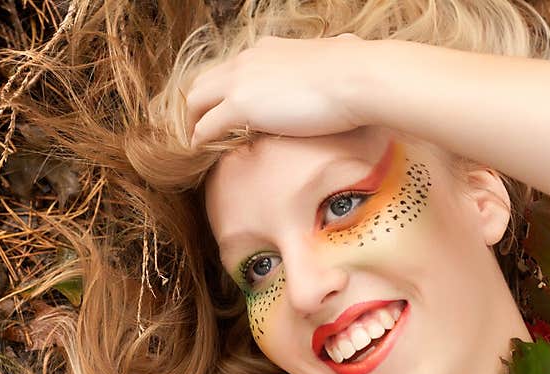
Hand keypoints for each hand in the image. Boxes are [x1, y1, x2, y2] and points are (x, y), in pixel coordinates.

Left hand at [185, 34, 369, 146]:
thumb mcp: (336, 58)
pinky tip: (200, 150)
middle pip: (204, 81)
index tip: (224, 109)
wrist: (356, 78)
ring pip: (196, 101)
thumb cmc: (355, 72)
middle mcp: (248, 60)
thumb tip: (351, 47)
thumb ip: (328, 61)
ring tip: (195, 140)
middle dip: (198, 105)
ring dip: (193, 122)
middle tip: (198, 126)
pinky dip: (199, 138)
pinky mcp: (241, 105)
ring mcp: (241, 81)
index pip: (232, 69)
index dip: (223, 91)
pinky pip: (207, 125)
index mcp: (268, 49)